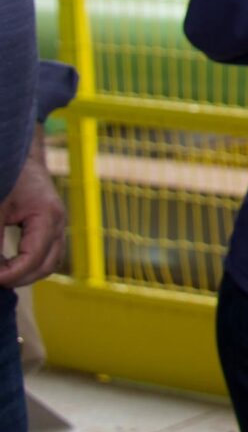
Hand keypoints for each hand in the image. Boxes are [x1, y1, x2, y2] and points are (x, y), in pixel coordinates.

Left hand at [0, 139, 66, 288]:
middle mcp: (59, 222)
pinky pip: (47, 254)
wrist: (20, 152)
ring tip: (1, 276)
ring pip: (49, 262)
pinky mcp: (51, 224)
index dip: (10, 274)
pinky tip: (8, 265)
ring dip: (26, 274)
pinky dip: (30, 264)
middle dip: (19, 279)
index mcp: (48, 216)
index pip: (33, 259)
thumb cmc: (9, 174)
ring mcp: (58, 224)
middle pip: (46, 266)